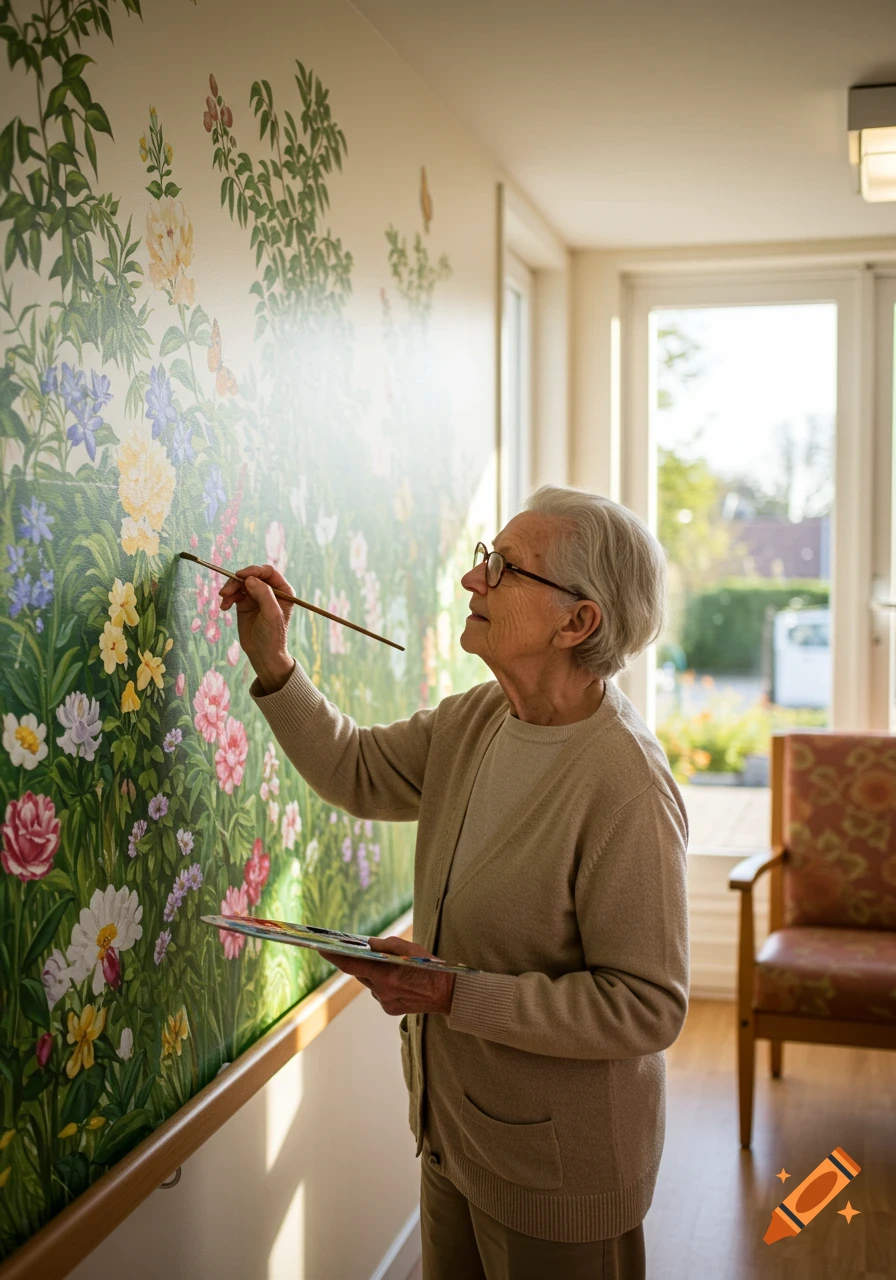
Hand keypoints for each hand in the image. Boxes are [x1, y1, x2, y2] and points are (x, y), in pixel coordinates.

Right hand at [219, 563, 294, 693]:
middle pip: (252, 576)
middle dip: (238, 581)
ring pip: (241, 583)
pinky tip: (224, 607)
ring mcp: (256, 596)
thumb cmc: (272, 636)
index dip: (254, 571)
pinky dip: (228, 597)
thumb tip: (250, 579)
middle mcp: (270, 591)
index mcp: (283, 591)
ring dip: (230, 589)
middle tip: (226, 592)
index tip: (241, 576)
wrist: (263, 654)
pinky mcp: (244, 603)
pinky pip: (234, 593)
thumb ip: (263, 595)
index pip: (268, 572)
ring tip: (224, 600)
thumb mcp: (271, 615)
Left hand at [323, 935, 455, 1016]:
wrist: (448, 994)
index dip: (334, 957)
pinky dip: (383, 984)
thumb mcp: (409, 947)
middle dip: (361, 962)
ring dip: (375, 973)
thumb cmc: (430, 967)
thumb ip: (385, 944)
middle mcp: (381, 990)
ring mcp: (385, 1002)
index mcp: (384, 974)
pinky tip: (399, 981)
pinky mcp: (389, 1009)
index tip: (321, 948)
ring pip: (370, 983)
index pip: (350, 965)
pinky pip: (379, 992)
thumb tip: (367, 943)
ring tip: (392, 967)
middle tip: (360, 951)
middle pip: (360, 973)